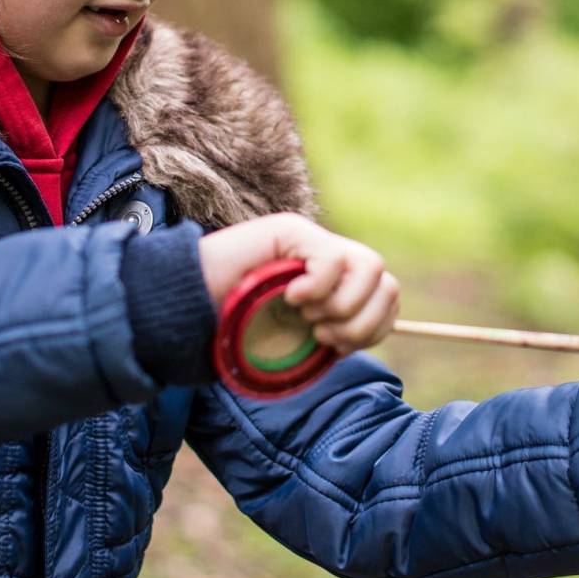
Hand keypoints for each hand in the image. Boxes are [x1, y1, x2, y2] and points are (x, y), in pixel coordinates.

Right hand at [198, 213, 399, 353]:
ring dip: (343, 307)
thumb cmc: (234, 327)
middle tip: (320, 336)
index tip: (335, 347)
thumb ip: (331, 333)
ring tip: (306, 317)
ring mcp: (312, 240)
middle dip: (361, 324)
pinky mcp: (292, 230)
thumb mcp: (293, 338)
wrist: (188, 306)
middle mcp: (330, 258)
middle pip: (390, 285)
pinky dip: (316, 289)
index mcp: (336, 282)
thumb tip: (381, 335)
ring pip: (372, 267)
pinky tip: (290, 298)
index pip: (389, 296)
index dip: (375, 328)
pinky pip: (333, 260)